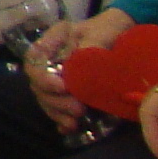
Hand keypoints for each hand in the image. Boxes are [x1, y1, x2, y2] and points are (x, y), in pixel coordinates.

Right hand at [27, 6, 131, 133]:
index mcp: (52, 43)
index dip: (42, 77)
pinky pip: (58, 108)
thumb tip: (81, 64)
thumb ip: (90, 45)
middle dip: (55, 100)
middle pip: (38, 85)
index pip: (33, 61)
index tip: (62, 87)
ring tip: (75, 122)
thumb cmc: (110, 29)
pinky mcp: (69, 93)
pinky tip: (70, 129)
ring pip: (47, 99)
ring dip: (58, 113)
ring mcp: (58, 78)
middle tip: (78, 109)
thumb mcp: (102, 32)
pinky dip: (62, 120)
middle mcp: (49, 62)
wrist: (124, 34)